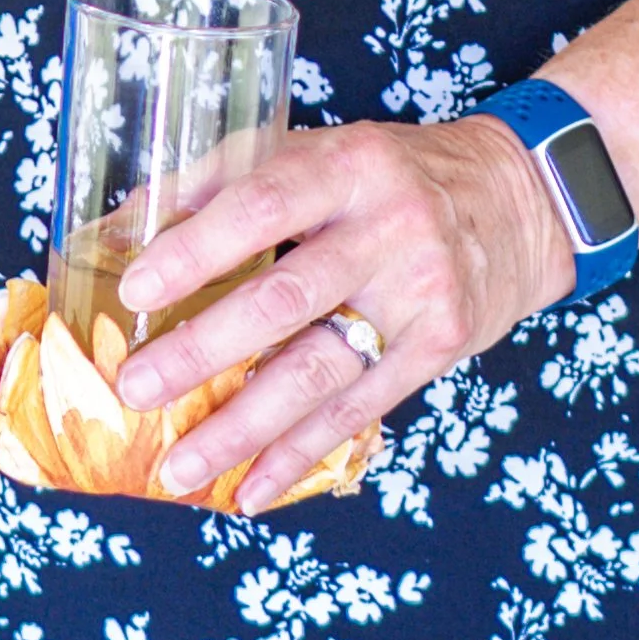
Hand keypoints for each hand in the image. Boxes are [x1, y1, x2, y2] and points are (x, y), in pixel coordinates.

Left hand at [106, 115, 575, 513]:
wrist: (518, 201)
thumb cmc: (388, 174)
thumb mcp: (318, 150)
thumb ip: (222, 180)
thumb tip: (121, 226)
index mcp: (345, 167)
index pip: (261, 205)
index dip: (196, 249)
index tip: (134, 291)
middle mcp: (386, 230)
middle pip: (283, 301)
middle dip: (201, 352)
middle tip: (135, 388)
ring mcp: (418, 294)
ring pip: (318, 372)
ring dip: (242, 427)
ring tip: (178, 467)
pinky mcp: (439, 348)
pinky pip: (357, 411)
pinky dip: (298, 455)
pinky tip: (250, 489)